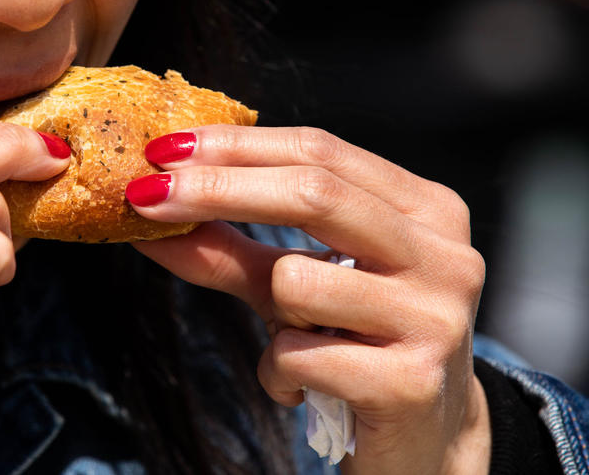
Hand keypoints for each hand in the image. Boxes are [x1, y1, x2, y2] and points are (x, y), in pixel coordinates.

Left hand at [129, 126, 489, 474]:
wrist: (425, 443)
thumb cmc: (356, 345)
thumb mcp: (295, 286)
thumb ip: (230, 247)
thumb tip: (149, 211)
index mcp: (424, 210)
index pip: (320, 152)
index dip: (236, 146)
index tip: (165, 149)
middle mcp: (443, 254)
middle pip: (314, 193)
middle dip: (217, 189)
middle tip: (145, 196)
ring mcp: (434, 318)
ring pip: (296, 282)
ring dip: (271, 316)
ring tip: (301, 342)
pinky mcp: (411, 383)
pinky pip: (296, 354)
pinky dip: (277, 373)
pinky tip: (305, 388)